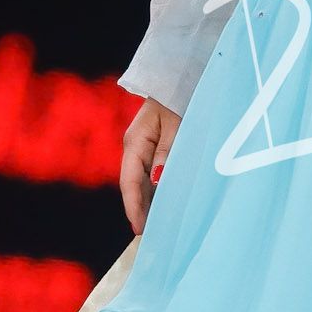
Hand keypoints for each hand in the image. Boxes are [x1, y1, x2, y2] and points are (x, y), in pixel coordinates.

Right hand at [120, 97, 180, 235]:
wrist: (181, 75)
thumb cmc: (181, 96)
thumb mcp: (178, 123)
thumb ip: (168, 151)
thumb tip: (157, 180)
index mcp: (135, 141)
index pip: (130, 181)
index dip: (134, 207)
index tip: (140, 229)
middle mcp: (135, 146)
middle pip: (134, 185)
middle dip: (140, 210)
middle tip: (151, 237)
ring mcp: (143, 146)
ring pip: (143, 181)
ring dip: (149, 202)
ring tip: (159, 227)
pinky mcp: (154, 145)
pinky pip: (152, 172)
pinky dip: (157, 189)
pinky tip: (165, 203)